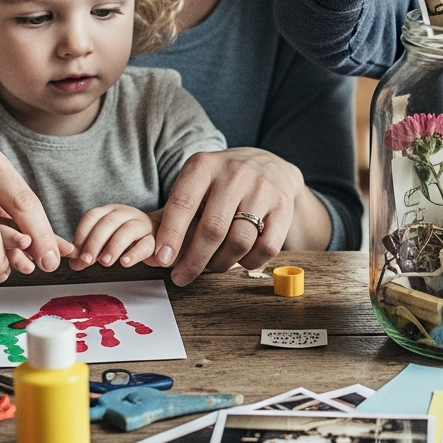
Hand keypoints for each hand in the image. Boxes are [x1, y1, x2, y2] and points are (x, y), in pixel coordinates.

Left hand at [68, 204, 158, 269]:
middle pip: (108, 222)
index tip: (76, 253)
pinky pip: (146, 244)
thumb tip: (74, 263)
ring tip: (105, 262)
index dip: (81, 234)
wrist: (161, 233)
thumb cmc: (128, 238)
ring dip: (114, 246)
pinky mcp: (155, 239)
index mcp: (111, 211)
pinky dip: (135, 253)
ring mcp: (142, 225)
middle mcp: (126, 214)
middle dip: (95, 242)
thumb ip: (90, 250)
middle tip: (87, 260)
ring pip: (128, 230)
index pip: (92, 216)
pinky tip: (125, 262)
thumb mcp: (106, 240)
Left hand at [151, 148, 300, 285]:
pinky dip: (248, 262)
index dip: (171, 235)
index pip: (183, 203)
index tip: (162, 260)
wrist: (268, 164)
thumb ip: (177, 215)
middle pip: (212, 229)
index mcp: (204, 165)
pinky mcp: (283, 206)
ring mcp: (262, 189)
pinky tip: (239, 259)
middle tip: (182, 277)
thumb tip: (159, 258)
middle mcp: (235, 173)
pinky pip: (265, 248)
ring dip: (220, 263)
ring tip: (211, 266)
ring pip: (239, 242)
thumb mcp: (196, 183)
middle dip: (194, 260)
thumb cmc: (221, 183)